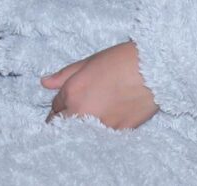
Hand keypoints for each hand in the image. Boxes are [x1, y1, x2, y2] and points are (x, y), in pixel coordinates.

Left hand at [42, 41, 156, 128]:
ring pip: (80, 133)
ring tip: (91, 116)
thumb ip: (64, 75)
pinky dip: (99, 131)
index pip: (54, 108)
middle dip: (64, 121)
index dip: (59, 106)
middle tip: (74, 114)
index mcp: (72, 93)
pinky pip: (100, 136)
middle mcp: (81, 112)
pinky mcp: (116, 132)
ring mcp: (98, 125)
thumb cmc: (121, 60)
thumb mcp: (88, 62)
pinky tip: (106, 119)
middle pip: (62, 126)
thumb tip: (44, 83)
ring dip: (81, 127)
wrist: (152, 69)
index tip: (64, 105)